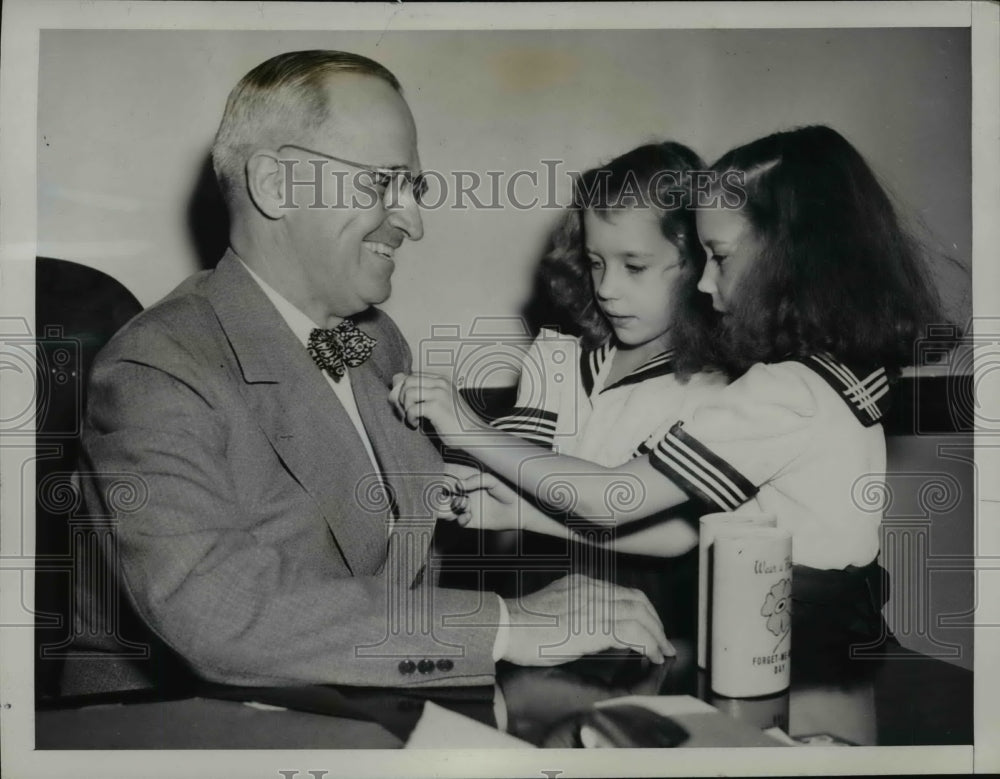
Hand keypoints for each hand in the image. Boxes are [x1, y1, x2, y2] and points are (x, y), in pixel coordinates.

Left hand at [391, 371, 486, 444]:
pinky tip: (416, 424)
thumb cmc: (456, 422)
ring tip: (413, 418)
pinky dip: (410, 418)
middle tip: (406, 411)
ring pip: (408, 393)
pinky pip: (412, 408)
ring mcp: (439, 394)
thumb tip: (399, 384)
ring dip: (405, 408)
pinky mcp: (436, 407)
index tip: (405, 404)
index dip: (403, 390)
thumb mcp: (441, 402)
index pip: (411, 376)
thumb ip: (424, 393)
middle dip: (401, 398)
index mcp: (441, 380)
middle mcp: (440, 383)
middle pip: (407, 381)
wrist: (474, 434)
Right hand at [440, 464, 523, 530]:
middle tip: (443, 492)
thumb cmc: (508, 491)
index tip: (435, 474)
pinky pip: (458, 521)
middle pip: (442, 491)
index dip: (440, 473)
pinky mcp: (470, 520)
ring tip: (461, 504)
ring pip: (446, 508)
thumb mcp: (492, 480)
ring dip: (447, 507)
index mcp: (467, 478)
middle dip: (439, 492)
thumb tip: (458, 485)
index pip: (448, 473)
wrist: (520, 511)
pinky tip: (469, 515)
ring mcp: (465, 506)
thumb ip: (475, 480)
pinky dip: (461, 518)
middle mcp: (463, 492)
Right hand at [501, 574, 674, 666]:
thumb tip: (597, 630)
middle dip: (656, 623)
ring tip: (661, 651)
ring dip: (656, 635)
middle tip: (663, 643)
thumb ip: (578, 612)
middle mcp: (591, 590)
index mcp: (583, 585)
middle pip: (638, 600)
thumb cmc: (523, 626)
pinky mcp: (593, 625)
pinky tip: (649, 656)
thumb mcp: (556, 610)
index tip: (651, 630)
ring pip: (639, 615)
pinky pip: (632, 632)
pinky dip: (647, 644)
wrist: (505, 626)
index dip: (644, 612)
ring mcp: (593, 605)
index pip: (625, 593)